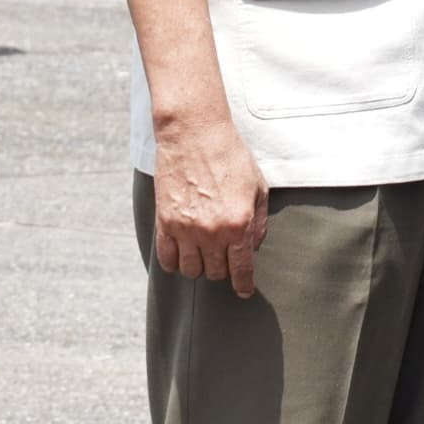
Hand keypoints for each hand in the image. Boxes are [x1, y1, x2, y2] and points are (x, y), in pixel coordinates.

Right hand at [150, 108, 269, 298]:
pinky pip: (167, 258)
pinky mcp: (164, 221)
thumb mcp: (258, 187)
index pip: (242, 269)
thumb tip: (254, 248)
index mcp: (239, 224)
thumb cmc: (230, 155)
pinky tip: (181, 256)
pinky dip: (174, 263)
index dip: (244, 285)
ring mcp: (185, 229)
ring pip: (191, 270)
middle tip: (223, 256)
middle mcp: (212, 232)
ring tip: (202, 254)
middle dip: (222, 269)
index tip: (244, 291)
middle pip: (215, 272)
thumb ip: (259, 222)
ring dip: (198, 267)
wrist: (194, 132)